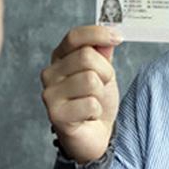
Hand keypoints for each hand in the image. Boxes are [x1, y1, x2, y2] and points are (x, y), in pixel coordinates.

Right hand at [41, 25, 122, 162]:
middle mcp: (50, 74)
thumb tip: (107, 35)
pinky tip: (88, 116)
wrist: (95, 134)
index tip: (118, 38)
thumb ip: (103, 53)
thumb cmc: (96, 101)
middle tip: (103, 86)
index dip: (98, 34)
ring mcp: (50, 94)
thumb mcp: (104, 72)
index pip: (75, 37)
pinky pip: (90, 103)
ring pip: (90, 80)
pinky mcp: (56, 114)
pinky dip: (97, 111)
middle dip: (105, 72)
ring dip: (101, 94)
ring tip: (94, 102)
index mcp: (59, 58)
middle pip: (86, 57)